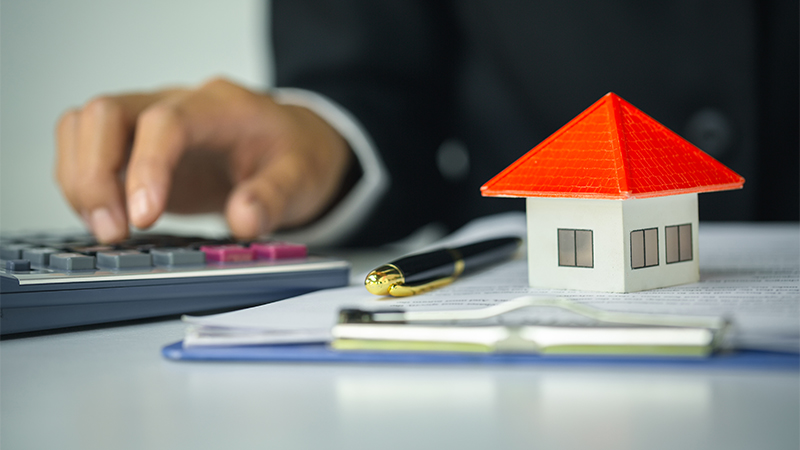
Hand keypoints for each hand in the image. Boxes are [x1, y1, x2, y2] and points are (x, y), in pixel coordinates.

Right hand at [55, 78, 352, 242]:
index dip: (148, 167)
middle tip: (114, 232)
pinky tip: (106, 220)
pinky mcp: (134, 145)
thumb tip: (244, 220)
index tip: (145, 217)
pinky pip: (85, 148)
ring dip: (81, 180)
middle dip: (95, 174)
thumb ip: (275, 197)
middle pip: (107, 113)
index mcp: (219, 107)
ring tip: (107, 231)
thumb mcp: (301, 177)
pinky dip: (81, 184)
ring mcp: (149, 120)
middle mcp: (176, 104)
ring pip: (84, 126)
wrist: (291, 145)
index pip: (167, 122)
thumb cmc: (294, 156)